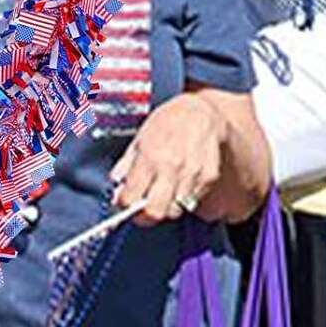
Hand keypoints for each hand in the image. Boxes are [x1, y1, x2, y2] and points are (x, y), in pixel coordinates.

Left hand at [109, 93, 224, 226]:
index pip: (131, 198)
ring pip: (175, 210)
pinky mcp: (208, 177)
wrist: (200, 111)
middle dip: (145, 215)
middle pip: (155, 212)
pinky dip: (184, 197)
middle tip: (143, 207)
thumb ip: (125, 168)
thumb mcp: (139, 139)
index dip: (125, 205)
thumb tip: (116, 193)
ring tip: (164, 190)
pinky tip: (180, 182)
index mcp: (150, 157)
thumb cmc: (168, 122)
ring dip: (167, 205)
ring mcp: (192, 173)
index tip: (126, 203)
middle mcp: (171, 167)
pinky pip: (192, 201)